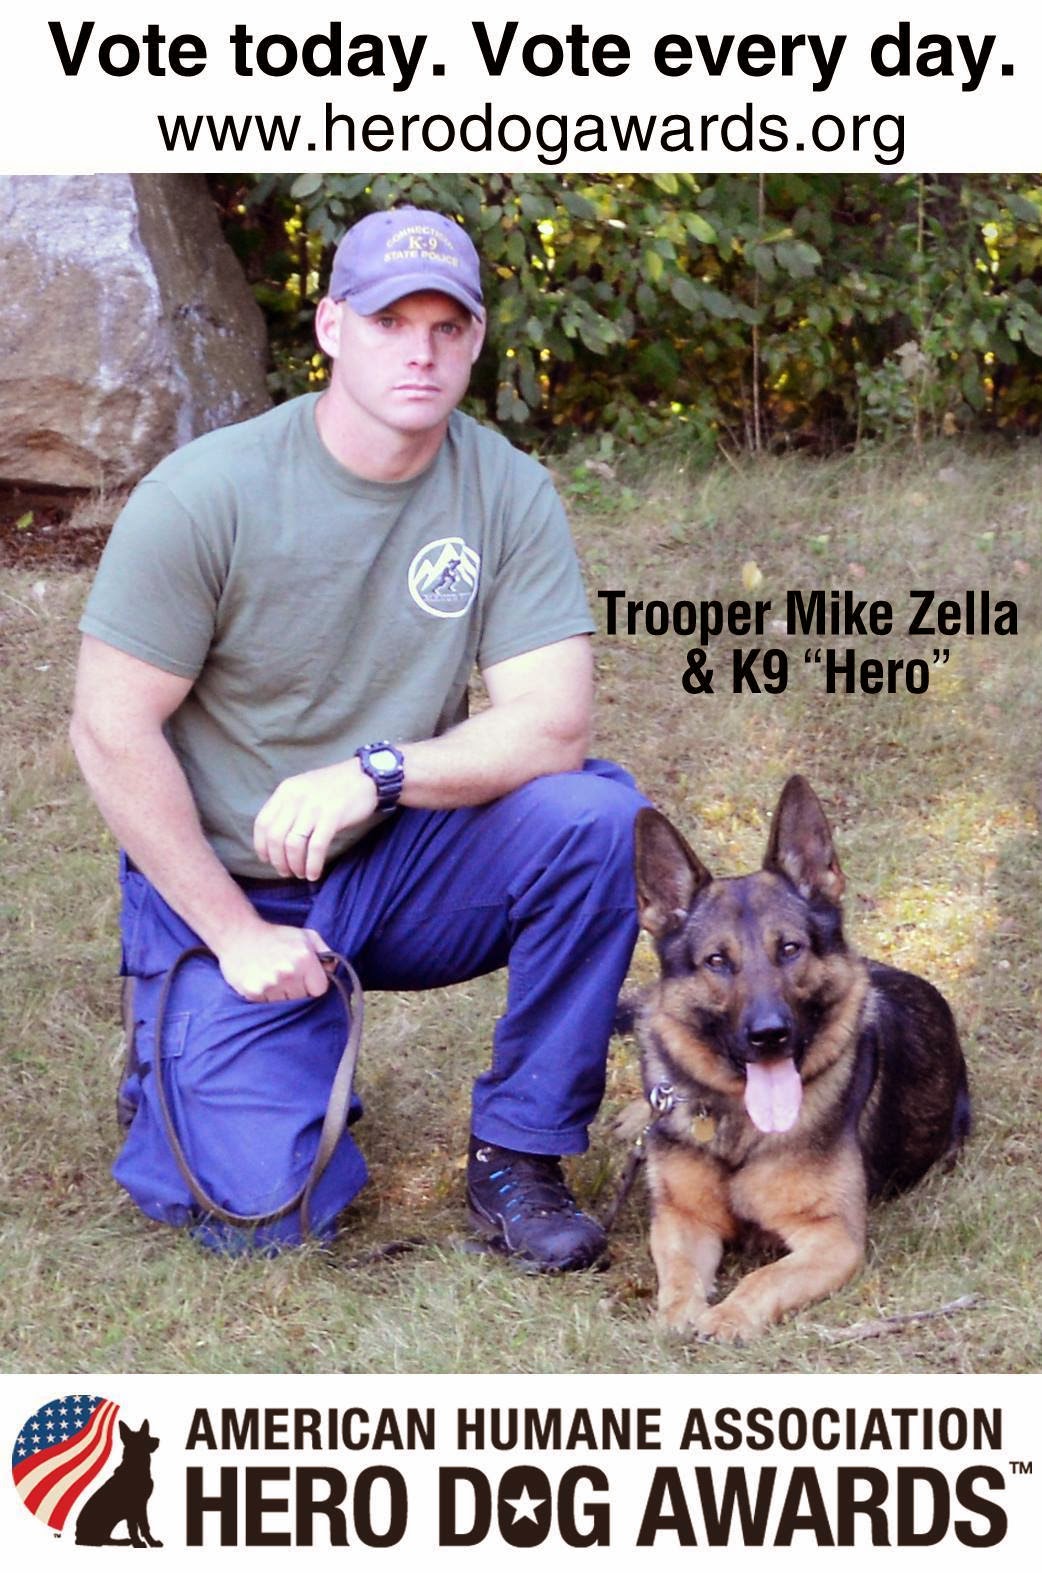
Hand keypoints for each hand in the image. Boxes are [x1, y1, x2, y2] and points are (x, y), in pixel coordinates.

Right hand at [216, 921, 332, 1002]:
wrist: (238, 933)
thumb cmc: (275, 935)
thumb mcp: (305, 936)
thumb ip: (325, 952)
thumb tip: (333, 969)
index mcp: (304, 959)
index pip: (319, 989)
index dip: (314, 985)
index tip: (306, 979)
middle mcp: (288, 973)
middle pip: (302, 998)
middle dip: (298, 990)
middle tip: (287, 976)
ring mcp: (269, 984)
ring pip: (285, 1004)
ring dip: (282, 995)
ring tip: (274, 979)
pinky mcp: (253, 992)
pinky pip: (268, 1005)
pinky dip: (266, 997)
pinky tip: (263, 981)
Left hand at [253, 759, 377, 878]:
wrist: (367, 776)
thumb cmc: (336, 786)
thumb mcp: (304, 789)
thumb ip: (289, 807)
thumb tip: (276, 839)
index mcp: (286, 791)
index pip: (262, 823)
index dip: (261, 846)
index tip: (267, 860)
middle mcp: (296, 798)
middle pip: (275, 837)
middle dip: (278, 860)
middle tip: (286, 872)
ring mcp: (314, 807)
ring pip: (293, 844)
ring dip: (294, 865)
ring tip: (301, 874)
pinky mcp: (332, 816)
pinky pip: (316, 847)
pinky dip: (312, 864)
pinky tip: (314, 873)